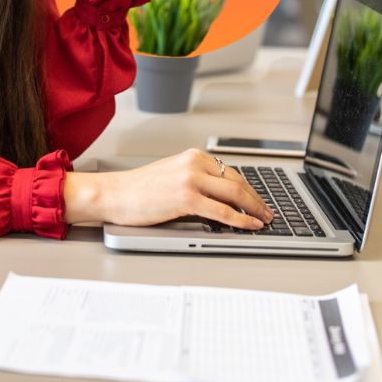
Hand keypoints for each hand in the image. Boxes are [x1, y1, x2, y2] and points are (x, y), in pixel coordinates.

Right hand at [64, 149, 273, 229]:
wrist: (114, 194)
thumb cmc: (137, 189)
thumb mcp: (171, 175)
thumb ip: (195, 179)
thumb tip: (220, 197)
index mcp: (191, 156)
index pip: (230, 171)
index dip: (249, 188)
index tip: (258, 199)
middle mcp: (193, 163)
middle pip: (237, 181)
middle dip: (257, 199)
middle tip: (267, 212)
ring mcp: (190, 179)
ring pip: (235, 194)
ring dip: (254, 209)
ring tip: (264, 219)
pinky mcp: (186, 198)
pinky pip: (223, 212)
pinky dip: (241, 220)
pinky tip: (250, 225)